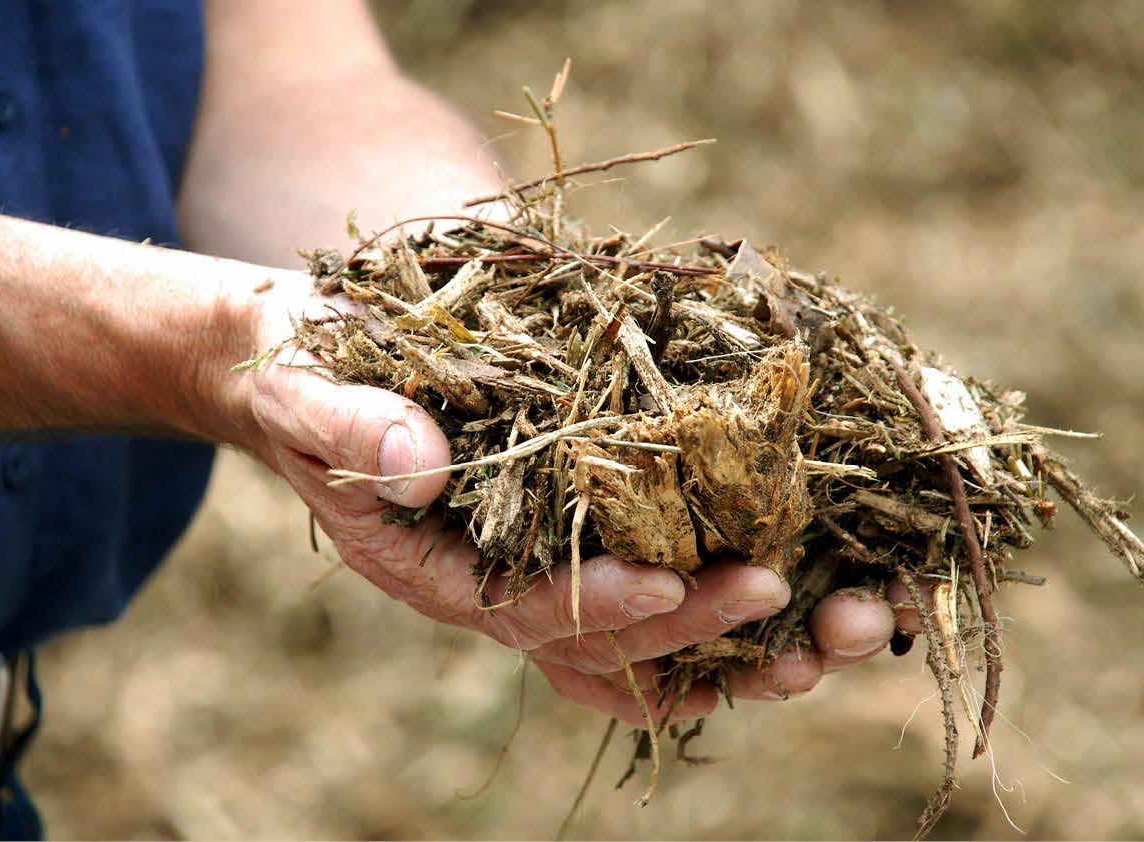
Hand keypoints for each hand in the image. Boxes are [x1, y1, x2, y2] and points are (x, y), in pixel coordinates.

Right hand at [202, 288, 899, 724]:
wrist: (307, 362)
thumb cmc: (306, 367)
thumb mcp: (306, 384)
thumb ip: (354, 423)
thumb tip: (421, 462)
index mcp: (433, 566)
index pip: (524, 608)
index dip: (597, 604)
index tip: (665, 585)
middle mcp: (496, 591)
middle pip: (607, 645)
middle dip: (696, 627)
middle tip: (781, 592)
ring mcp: (542, 578)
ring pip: (651, 650)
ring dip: (744, 651)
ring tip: (838, 633)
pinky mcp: (581, 546)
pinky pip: (664, 608)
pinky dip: (736, 620)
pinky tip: (819, 607)